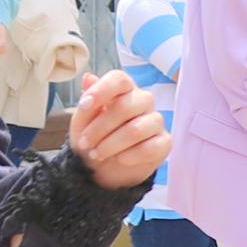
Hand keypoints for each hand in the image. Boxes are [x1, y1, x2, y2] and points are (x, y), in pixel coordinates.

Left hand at [62, 69, 169, 191]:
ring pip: (136, 130)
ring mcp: (156, 121)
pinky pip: (149, 148)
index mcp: (124, 90)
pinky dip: (129, 157)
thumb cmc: (94, 138)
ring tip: (98, 154)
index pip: (119, 79)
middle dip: (99, 128)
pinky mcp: (164, 143)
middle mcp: (143, 101)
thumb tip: (87, 77)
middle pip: (125, 107)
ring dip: (111, 145)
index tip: (84, 107)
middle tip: (85, 144)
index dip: (101, 91)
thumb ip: (87, 102)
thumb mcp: (82, 122)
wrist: (103, 168)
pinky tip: (120, 159)